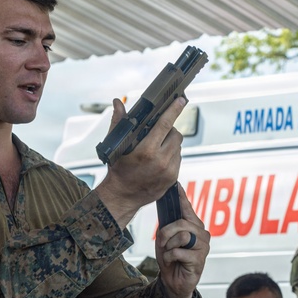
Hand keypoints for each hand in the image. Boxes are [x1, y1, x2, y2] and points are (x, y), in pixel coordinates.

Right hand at [95, 97, 184, 226]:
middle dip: (169, 130)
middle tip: (159, 132)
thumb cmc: (118, 171)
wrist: (122, 196)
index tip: (181, 100)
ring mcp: (169, 171)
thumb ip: (119, 122)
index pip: (165, 124)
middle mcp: (161, 161)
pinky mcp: (173, 178)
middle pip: (176, 134)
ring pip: (178, 147)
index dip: (174, 110)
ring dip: (171, 143)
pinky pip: (178, 159)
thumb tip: (118, 102)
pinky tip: (160, 158)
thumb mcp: (116, 146)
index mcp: (147, 151)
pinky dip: (172, 155)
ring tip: (157, 146)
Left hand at [156, 184, 208, 297]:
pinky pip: (179, 251)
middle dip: (166, 233)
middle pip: (181, 223)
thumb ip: (168, 226)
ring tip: (169, 254)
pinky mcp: (199, 259)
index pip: (187, 208)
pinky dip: (170, 257)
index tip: (176, 185)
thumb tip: (166, 212)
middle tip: (162, 244)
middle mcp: (202, 234)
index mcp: (194, 226)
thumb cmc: (171, 259)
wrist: (173, 282)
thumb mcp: (166, 239)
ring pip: (182, 236)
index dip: (181, 197)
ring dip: (168, 246)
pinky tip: (172, 262)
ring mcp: (203, 246)